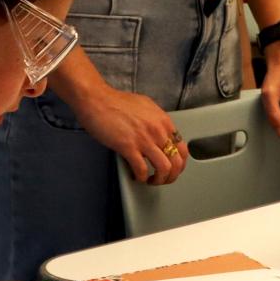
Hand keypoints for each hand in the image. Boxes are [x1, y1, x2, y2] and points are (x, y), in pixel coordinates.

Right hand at [72, 83, 186, 184]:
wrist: (97, 100)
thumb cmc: (116, 102)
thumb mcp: (146, 107)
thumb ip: (156, 121)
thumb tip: (159, 134)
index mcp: (164, 121)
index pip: (183, 149)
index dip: (180, 164)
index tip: (173, 170)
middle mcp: (158, 131)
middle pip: (176, 162)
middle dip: (171, 176)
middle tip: (163, 179)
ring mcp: (144, 139)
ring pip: (164, 168)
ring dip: (159, 179)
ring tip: (150, 181)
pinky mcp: (128, 146)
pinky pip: (141, 169)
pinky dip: (141, 177)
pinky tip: (136, 176)